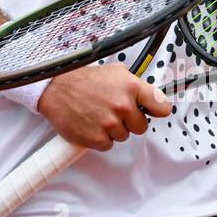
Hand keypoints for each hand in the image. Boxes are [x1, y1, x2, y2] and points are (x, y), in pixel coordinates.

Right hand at [36, 64, 171, 151]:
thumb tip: (149, 95)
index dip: (157, 110)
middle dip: (129, 121)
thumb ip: (133, 83)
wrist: (55, 89)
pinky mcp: (97, 138)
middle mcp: (123, 105)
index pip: (161, 106)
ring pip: (124, 136)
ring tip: (98, 115)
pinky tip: (91, 124)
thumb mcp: (113, 71)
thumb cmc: (82, 80)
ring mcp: (110, 123)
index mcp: (130, 86)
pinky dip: (100, 138)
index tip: (154, 111)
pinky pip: (108, 144)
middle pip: (141, 126)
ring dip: (113, 129)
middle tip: (113, 112)